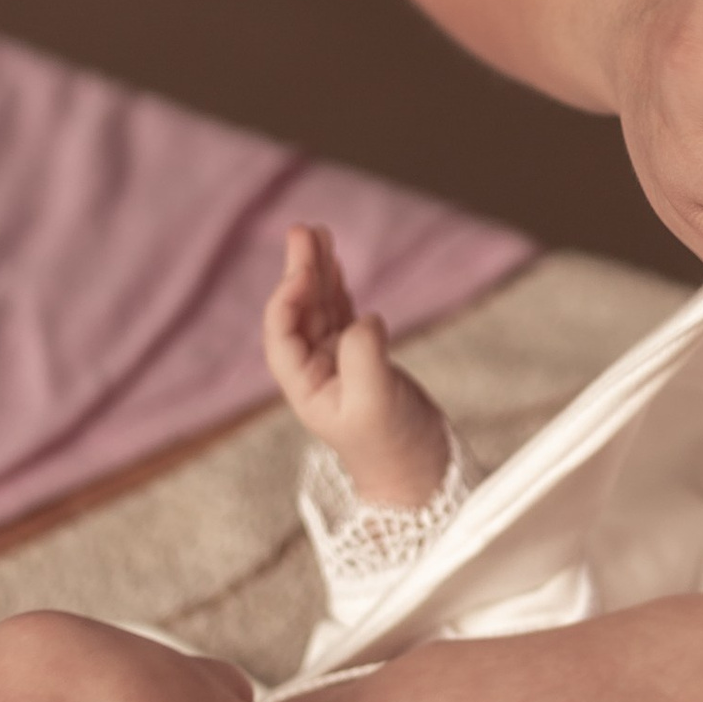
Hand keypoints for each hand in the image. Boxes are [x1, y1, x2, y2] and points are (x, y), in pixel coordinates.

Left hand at [262, 224, 455, 508]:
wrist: (419, 471)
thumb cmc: (394, 445)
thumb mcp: (376, 401)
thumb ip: (364, 356)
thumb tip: (364, 318)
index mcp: (305, 387)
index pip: (282, 334)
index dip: (288, 298)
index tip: (305, 268)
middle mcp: (315, 373)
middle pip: (298, 313)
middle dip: (300, 272)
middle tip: (302, 231)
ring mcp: (338, 365)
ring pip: (320, 309)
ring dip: (319, 272)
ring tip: (318, 234)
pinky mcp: (362, 361)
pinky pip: (343, 316)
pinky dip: (339, 289)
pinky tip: (337, 265)